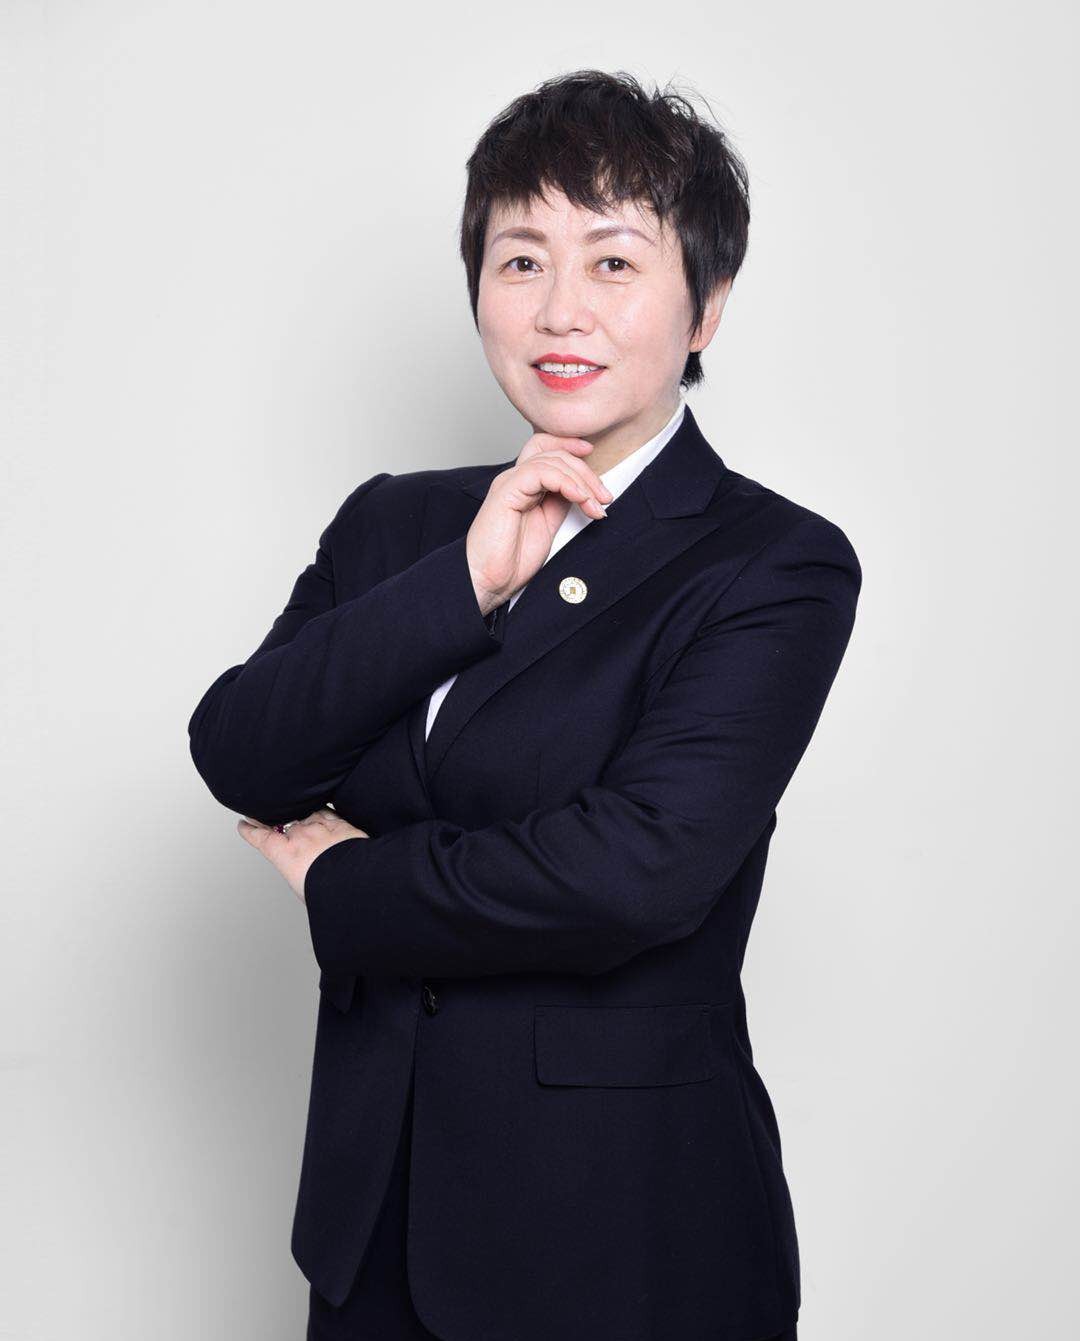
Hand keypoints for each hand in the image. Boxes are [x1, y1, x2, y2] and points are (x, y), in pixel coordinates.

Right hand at [236, 808, 367, 903]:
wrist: (355, 879)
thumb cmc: (329, 891)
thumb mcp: (303, 890)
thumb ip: (299, 875)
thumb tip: (303, 875)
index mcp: (286, 853)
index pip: (261, 838)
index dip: (250, 830)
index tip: (243, 825)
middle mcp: (300, 836)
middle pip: (280, 821)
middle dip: (271, 817)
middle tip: (262, 813)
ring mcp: (320, 827)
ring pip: (303, 813)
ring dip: (296, 811)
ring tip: (290, 807)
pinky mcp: (340, 824)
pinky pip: (326, 811)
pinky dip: (319, 808)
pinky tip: (318, 806)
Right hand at [466, 434, 614, 614]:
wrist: (487, 579)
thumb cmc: (510, 560)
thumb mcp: (547, 525)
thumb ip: (560, 503)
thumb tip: (583, 490)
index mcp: (523, 485)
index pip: (545, 447)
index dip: (569, 444)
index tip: (592, 452)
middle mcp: (515, 479)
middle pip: (554, 453)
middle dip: (586, 472)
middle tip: (604, 498)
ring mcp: (509, 483)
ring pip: (551, 461)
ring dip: (581, 481)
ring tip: (595, 505)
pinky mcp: (506, 491)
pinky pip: (540, 473)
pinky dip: (565, 482)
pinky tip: (579, 498)